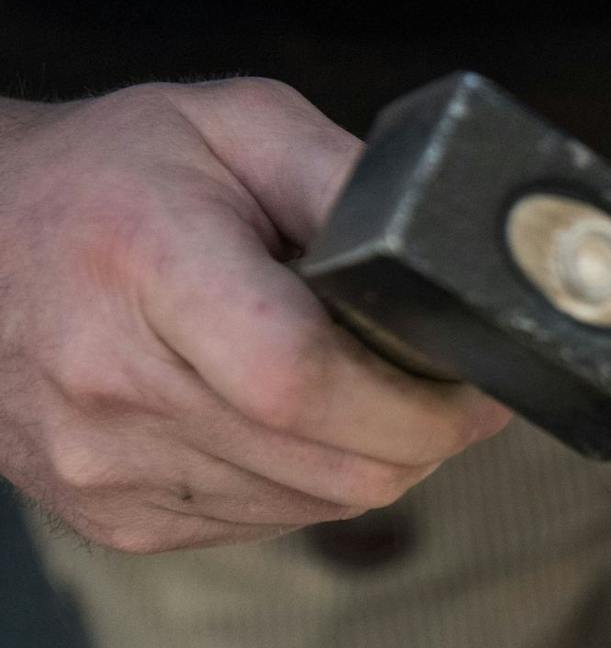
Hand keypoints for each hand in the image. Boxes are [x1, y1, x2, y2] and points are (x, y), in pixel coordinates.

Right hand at [0, 79, 508, 552]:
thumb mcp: (237, 124)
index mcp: (144, 264)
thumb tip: (444, 258)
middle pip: (328, 463)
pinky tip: (292, 422)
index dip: (416, 403)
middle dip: (422, 440)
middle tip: (450, 397)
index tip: (473, 390)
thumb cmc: (109, 175)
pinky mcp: (109, 516)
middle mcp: (109, 380)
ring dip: (370, 462)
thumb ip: (348, 180)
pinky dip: (308, 483)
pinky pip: (264, 523)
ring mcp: (101, 463)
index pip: (302, 379)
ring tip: (368, 394)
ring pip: (312, 505)